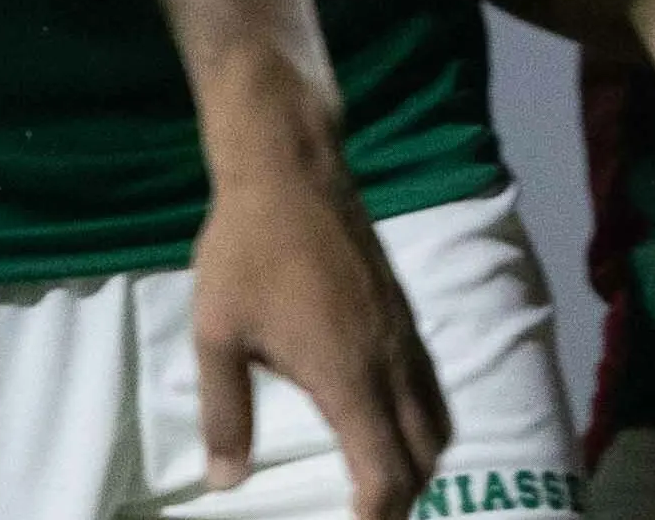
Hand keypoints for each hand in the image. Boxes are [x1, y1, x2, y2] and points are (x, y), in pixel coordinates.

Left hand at [183, 111, 445, 519]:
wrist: (290, 169)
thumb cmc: (245, 251)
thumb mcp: (217, 336)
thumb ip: (225, 415)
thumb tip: (225, 481)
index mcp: (347, 377)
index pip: (386, 473)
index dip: (378, 518)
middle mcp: (390, 362)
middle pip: (425, 458)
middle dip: (403, 499)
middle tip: (365, 514)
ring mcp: (403, 335)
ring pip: (436, 421)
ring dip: (417, 462)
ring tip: (380, 481)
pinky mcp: (402, 313)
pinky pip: (430, 386)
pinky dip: (420, 422)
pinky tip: (383, 420)